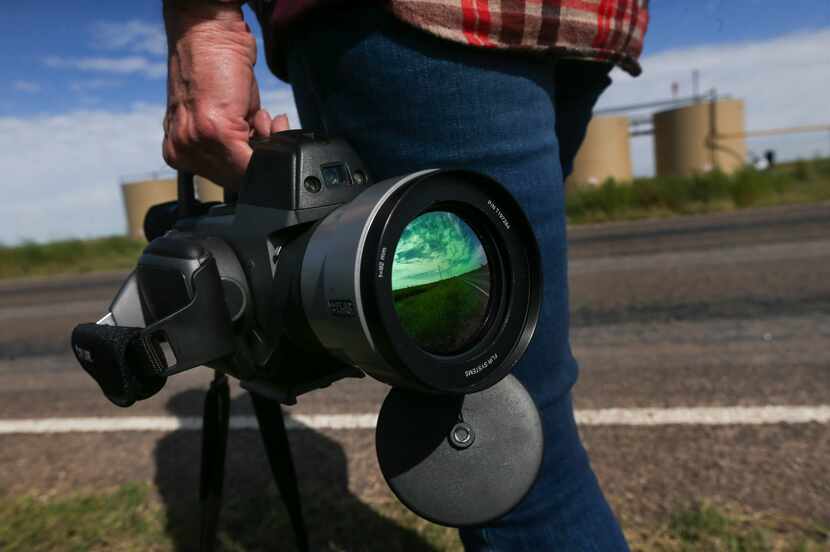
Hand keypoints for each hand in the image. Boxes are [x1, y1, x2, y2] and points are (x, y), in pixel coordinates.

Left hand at [162, 2, 289, 189]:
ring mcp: (194, 143)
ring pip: (246, 170)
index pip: (222, 178)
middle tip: (264, 126)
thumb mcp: (223, 117)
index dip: (250, 166)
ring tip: (260, 117)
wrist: (207, 32)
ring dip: (265, 142)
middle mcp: (182, 150)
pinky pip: (252, 158)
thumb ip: (233, 146)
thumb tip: (256, 165)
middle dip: (258, 155)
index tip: (261, 141)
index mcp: (178, 150)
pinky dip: (269, 136)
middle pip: (235, 178)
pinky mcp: (212, 130)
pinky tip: (261, 114)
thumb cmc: (215, 68)